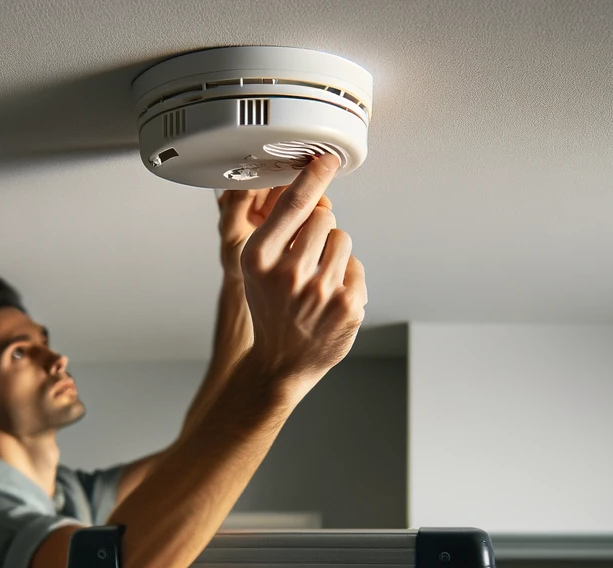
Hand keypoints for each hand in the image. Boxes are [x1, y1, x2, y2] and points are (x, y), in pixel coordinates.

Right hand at [238, 155, 366, 400]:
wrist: (279, 364)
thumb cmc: (270, 311)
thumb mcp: (255, 268)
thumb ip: (278, 229)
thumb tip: (312, 189)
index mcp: (260, 258)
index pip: (295, 203)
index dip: (314, 176)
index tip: (327, 159)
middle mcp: (289, 273)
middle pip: (324, 217)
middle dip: (319, 231)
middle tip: (306, 259)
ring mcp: (321, 291)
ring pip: (343, 238)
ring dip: (334, 253)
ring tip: (317, 281)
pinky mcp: (347, 306)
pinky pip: (356, 266)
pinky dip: (347, 278)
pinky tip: (329, 299)